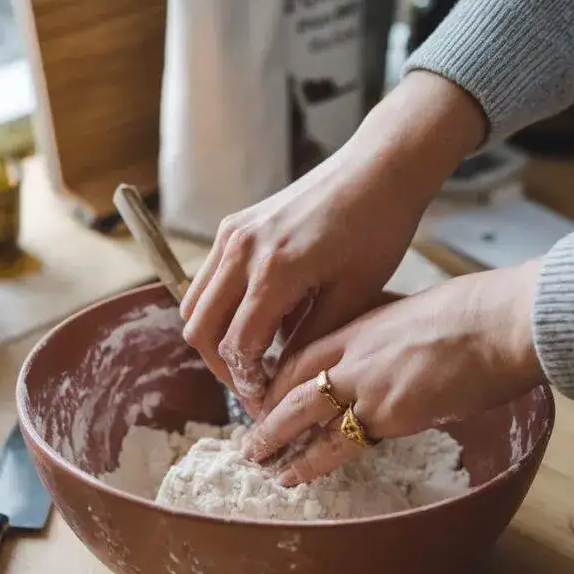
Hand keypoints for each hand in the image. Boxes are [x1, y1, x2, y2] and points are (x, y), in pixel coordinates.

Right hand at [179, 72, 486, 409]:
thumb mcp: (353, 295)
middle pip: (200, 331)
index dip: (248, 386)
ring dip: (216, 338)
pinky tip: (260, 318)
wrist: (378, 168)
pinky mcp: (234, 225)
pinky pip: (208, 279)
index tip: (267, 405)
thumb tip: (281, 378)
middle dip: (223, 368)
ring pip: (195, 305)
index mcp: (274, 271)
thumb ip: (310, 340)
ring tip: (256, 357)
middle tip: (256, 389)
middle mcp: (241, 250)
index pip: (236, 347)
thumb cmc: (378, 228)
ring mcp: (232, 234)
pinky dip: (221, 307)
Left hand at [240, 260, 544, 485]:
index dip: (280, 380)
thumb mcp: (421, 316)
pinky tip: (295, 477)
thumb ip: (396, 341)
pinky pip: (340, 443)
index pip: (304, 354)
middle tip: (248, 438)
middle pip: (293, 384)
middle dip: (266, 413)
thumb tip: (401, 358)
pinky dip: (312, 462)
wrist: (503, 323)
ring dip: (276, 441)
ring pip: (303, 414)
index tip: (266, 401)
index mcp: (363, 325)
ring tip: (258, 463)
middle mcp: (356, 352)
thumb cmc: (479, 315)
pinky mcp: (390, 412)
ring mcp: (369, 382)